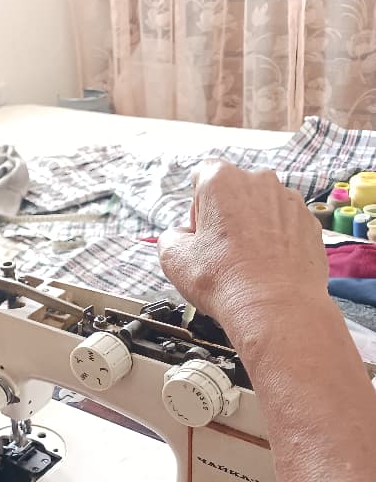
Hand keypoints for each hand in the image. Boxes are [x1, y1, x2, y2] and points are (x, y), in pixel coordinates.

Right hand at [157, 161, 328, 323]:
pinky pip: (286, 226)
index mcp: (222, 180)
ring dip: (252, 227)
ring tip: (245, 261)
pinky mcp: (311, 224)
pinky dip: (277, 241)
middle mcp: (260, 182)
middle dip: (225, 214)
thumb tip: (182, 237)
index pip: (202, 174)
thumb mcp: (172, 257)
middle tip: (219, 249)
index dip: (196, 205)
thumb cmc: (224, 279)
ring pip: (262, 208)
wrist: (275, 307)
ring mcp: (290, 202)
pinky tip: (267, 266)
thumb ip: (172, 236)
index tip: (199, 231)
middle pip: (234, 190)